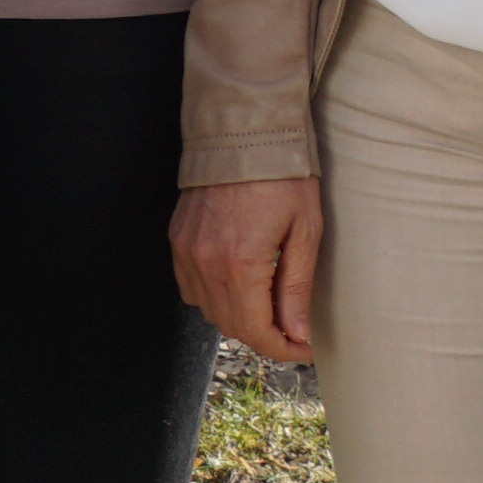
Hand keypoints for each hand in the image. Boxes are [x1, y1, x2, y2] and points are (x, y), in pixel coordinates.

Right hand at [174, 176, 323, 363]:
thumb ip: (296, 288)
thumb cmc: (282, 176)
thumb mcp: (305, 232)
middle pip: (231, 326)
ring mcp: (186, 251)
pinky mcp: (177, 239)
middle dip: (265, 337)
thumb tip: (298, 334)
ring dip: (240, 319)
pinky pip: (190, 288)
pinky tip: (238, 286)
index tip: (305, 350)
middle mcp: (205, 263)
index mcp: (240, 264)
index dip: (283, 350)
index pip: (256, 332)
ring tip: (270, 308)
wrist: (241, 132)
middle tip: (294, 330)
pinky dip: (214, 298)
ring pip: (209, 311)